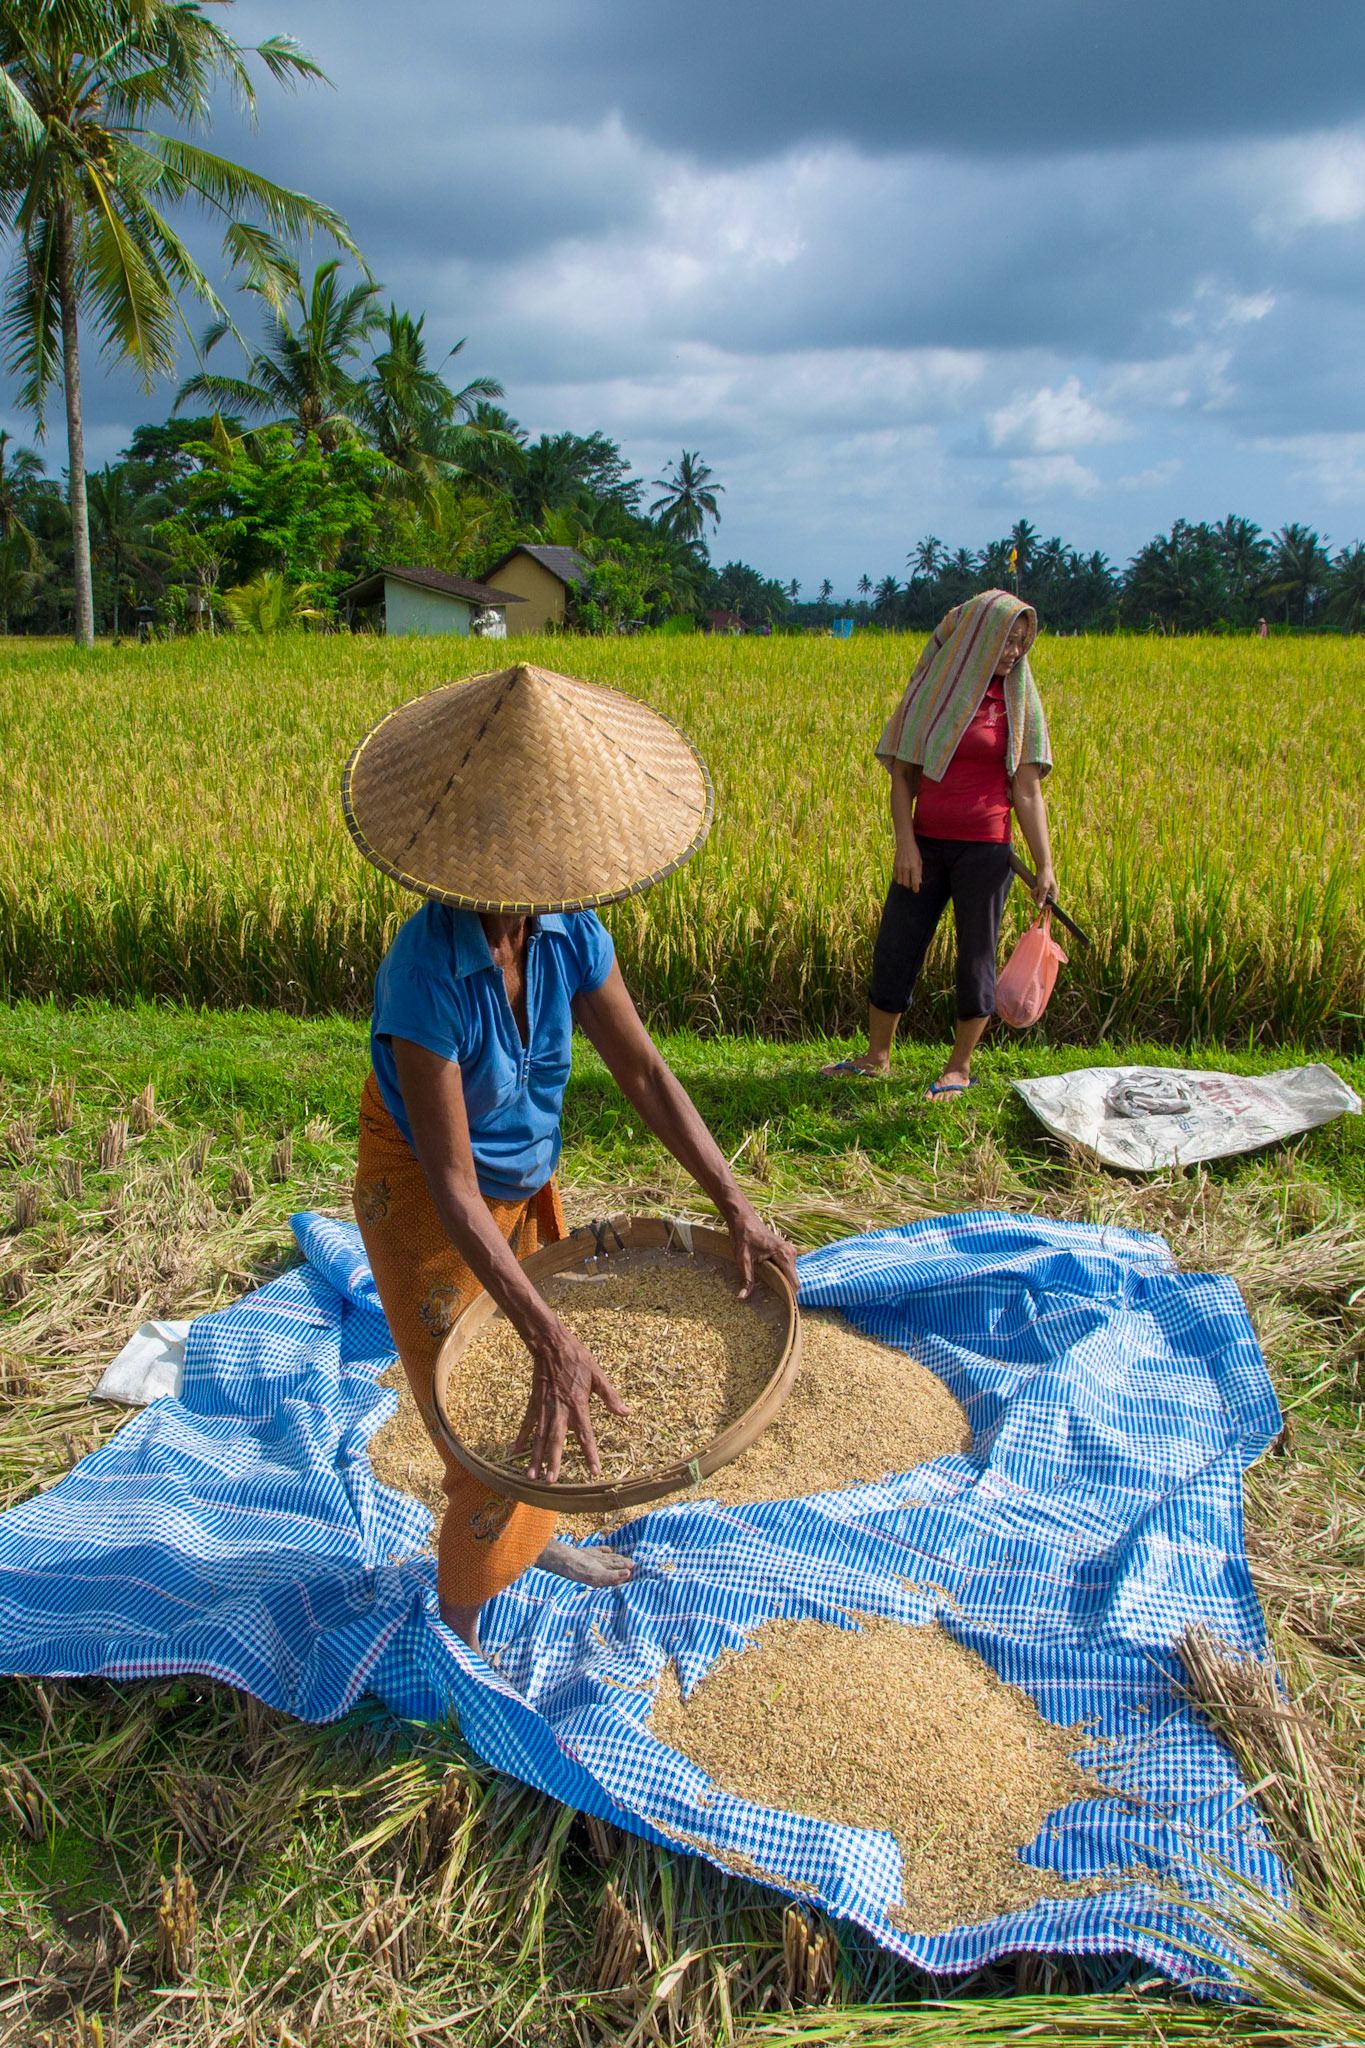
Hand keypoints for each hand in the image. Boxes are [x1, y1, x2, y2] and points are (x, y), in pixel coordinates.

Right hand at [514, 1315, 628, 1482]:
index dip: (590, 1453)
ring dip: (535, 1457)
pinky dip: (522, 1438)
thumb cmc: (577, 1359)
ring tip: (531, 1476)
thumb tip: (626, 1413)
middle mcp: (560, 1409)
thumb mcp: (598, 1375)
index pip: (585, 1434)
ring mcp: (544, 1407)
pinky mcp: (534, 1402)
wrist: (551, 1343)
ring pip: (539, 1436)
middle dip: (553, 1462)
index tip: (593, 1471)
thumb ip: (610, 1396)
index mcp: (578, 1404)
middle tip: (551, 1482)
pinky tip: (516, 1453)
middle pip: (556, 1440)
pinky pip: (527, 1423)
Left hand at [725, 1203, 799, 1301]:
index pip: (793, 1282)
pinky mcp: (786, 1251)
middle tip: (774, 1304)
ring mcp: (790, 1251)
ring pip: (791, 1275)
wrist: (743, 1219)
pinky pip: (788, 1269)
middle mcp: (791, 1253)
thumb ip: (746, 1278)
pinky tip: (771, 1282)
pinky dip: (782, 1276)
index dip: (790, 1296)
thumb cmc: (743, 1236)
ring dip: (783, 1284)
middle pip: (793, 1280)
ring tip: (771, 1294)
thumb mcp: (743, 1259)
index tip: (784, 1308)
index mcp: (784, 1255)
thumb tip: (742, 1297)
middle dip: (785, 1292)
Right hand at [893, 835, 921, 891]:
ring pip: (900, 882)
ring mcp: (899, 867)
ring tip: (906, 879)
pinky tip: (901, 876)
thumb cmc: (914, 852)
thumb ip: (919, 872)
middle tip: (911, 884)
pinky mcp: (894, 866)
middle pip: (906, 884)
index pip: (914, 881)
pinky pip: (895, 877)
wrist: (905, 844)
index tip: (916, 890)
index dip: (915, 888)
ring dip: (903, 883)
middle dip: (909, 886)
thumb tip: (919, 882)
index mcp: (914, 867)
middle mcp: (906, 868)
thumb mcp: (920, 861)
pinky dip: (898, 879)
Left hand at [1032, 862, 1057, 909]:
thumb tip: (1039, 907)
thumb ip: (1041, 898)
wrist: (1043, 868)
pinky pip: (1037, 895)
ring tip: (1036, 888)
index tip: (1039, 905)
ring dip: (1035, 894)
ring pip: (1038, 899)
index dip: (1045, 907)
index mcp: (1055, 895)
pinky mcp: (1041, 891)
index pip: (1051, 906)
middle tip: (1036, 890)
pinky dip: (1034, 892)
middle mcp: (1051, 895)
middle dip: (1037, 898)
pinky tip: (1035, 887)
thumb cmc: (1045, 876)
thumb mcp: (1043, 887)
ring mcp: (1046, 893)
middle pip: (1043, 903)